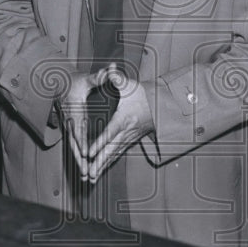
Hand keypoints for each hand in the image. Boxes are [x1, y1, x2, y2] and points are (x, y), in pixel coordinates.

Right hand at [60, 71, 99, 177]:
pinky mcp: (71, 132)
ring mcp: (69, 128)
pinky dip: (79, 159)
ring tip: (85, 177)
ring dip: (79, 162)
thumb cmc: (74, 82)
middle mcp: (70, 122)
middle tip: (86, 172)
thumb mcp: (86, 78)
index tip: (86, 152)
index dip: (82, 141)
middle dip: (80, 159)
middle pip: (75, 143)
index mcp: (75, 111)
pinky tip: (85, 170)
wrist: (58, 86)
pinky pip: (75, 147)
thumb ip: (100, 76)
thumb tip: (112, 68)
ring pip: (74, 148)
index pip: (79, 128)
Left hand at [85, 65, 152, 183]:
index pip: (109, 132)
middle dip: (98, 162)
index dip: (99, 142)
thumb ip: (117, 78)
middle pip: (110, 149)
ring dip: (102, 167)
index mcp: (124, 118)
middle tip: (87, 173)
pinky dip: (107, 165)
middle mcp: (126, 132)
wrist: (159, 104)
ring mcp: (128, 138)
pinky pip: (116, 155)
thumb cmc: (142, 93)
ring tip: (90, 178)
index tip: (88, 152)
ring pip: (113, 155)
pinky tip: (99, 173)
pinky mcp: (129, 142)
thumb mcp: (129, 84)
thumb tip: (109, 68)